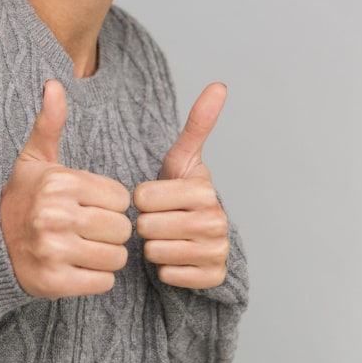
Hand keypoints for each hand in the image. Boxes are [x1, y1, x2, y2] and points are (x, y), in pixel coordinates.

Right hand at [0, 80, 133, 298]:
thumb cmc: (22, 199)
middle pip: (121, 229)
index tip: (89, 206)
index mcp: (59, 183)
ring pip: (116, 257)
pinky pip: (103, 282)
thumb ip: (49, 123)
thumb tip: (54, 84)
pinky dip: (95, 278)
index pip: (121, 198)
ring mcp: (54, 251)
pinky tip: (77, 267)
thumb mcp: (34, 159)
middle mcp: (56, 216)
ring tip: (84, 248)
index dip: (109, 203)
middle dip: (110, 231)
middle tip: (88, 230)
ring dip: (105, 256)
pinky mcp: (54, 282)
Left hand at [134, 83, 230, 289]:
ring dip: (152, 247)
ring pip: (155, 252)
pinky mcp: (213, 277)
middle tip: (158, 220)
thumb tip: (219, 85)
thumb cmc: (180, 195)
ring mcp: (217, 250)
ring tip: (165, 237)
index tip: (156, 198)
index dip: (141, 198)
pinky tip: (174, 258)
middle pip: (147, 225)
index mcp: (204, 188)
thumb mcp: (183, 160)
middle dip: (145, 223)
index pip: (143, 196)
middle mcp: (216, 220)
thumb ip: (198, 124)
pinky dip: (165, 269)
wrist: (197, 239)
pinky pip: (169, 275)